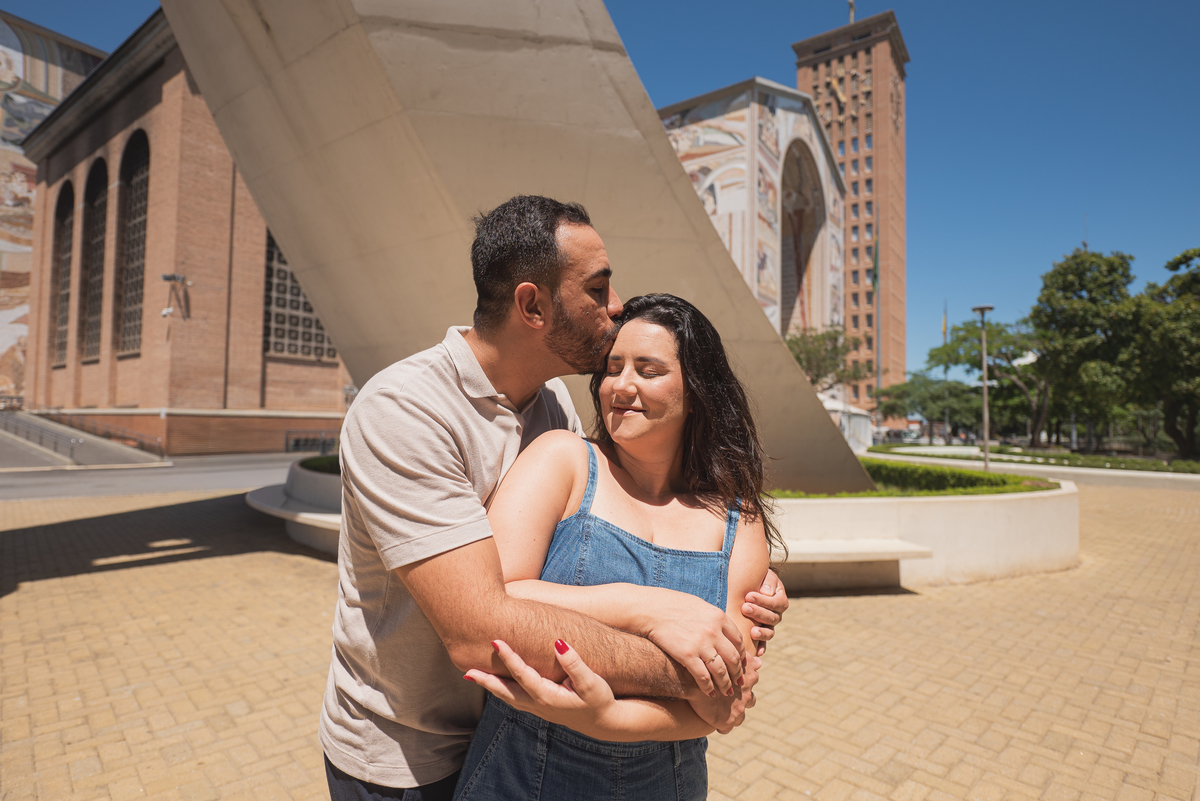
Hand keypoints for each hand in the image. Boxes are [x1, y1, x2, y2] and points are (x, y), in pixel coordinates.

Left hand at [464, 639, 621, 734]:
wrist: (604, 722)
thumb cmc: (599, 699)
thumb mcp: (591, 682)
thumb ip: (575, 664)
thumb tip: (558, 644)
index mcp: (548, 697)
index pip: (523, 675)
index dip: (509, 658)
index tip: (495, 641)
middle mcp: (538, 705)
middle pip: (506, 692)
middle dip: (486, 680)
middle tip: (467, 670)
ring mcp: (537, 709)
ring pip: (508, 697)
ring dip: (490, 687)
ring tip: (472, 676)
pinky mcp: (540, 708)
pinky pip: (514, 699)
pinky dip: (501, 691)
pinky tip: (495, 684)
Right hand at [637, 589, 744, 698]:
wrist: (651, 609)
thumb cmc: (673, 605)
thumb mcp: (699, 606)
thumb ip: (714, 619)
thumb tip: (724, 630)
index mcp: (718, 617)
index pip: (739, 641)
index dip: (743, 656)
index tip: (742, 665)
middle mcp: (714, 631)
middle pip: (734, 658)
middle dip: (738, 673)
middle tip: (739, 683)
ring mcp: (701, 644)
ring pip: (721, 670)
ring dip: (725, 684)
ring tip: (727, 692)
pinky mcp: (687, 655)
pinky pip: (703, 676)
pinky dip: (708, 687)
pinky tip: (709, 693)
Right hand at [686, 655, 759, 733]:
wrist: (691, 680)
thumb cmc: (707, 664)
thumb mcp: (729, 657)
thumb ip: (746, 659)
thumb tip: (760, 662)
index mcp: (749, 678)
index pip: (753, 680)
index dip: (744, 681)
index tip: (734, 681)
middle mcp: (747, 695)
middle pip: (750, 700)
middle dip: (742, 699)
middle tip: (727, 696)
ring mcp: (738, 710)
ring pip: (740, 717)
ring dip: (733, 714)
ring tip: (720, 711)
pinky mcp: (727, 722)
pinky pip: (726, 728)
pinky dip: (722, 726)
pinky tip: (714, 722)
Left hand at [743, 569, 787, 655]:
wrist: (751, 584)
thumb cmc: (757, 579)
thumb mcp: (764, 576)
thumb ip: (768, 582)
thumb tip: (767, 592)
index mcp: (780, 600)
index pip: (774, 603)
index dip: (762, 600)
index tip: (748, 596)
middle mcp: (777, 615)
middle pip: (772, 618)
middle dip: (758, 613)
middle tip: (745, 608)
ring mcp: (770, 626)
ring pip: (770, 632)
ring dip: (762, 632)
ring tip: (752, 631)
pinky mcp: (761, 633)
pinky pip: (764, 643)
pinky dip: (761, 648)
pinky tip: (757, 652)